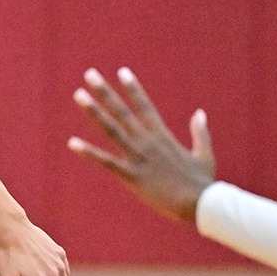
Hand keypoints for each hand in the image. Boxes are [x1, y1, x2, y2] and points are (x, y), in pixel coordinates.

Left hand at [68, 66, 214, 223]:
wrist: (201, 203)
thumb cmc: (202, 182)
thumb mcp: (204, 153)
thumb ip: (200, 132)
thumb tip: (199, 113)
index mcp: (163, 135)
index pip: (144, 106)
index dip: (133, 88)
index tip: (121, 72)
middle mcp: (148, 141)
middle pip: (122, 111)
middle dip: (105, 92)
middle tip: (90, 74)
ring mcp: (139, 157)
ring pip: (112, 129)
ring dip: (94, 112)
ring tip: (78, 95)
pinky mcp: (133, 176)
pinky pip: (106, 162)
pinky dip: (89, 153)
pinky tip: (72, 143)